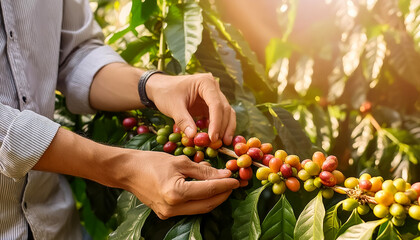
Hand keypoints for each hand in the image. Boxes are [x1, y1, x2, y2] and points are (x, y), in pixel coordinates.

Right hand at [122, 150, 239, 218]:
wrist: (127, 171)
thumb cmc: (151, 162)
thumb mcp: (180, 161)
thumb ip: (203, 170)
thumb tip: (224, 174)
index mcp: (176, 193)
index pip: (208, 190)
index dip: (225, 185)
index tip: (237, 179)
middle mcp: (173, 208)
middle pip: (207, 204)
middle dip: (223, 194)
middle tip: (233, 183)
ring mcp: (169, 214)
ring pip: (200, 209)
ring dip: (213, 198)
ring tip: (222, 186)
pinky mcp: (166, 214)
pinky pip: (190, 209)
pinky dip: (200, 200)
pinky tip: (206, 189)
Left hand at [146, 73, 235, 144]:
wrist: (160, 88)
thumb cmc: (166, 93)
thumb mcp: (172, 106)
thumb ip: (183, 121)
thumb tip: (193, 137)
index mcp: (205, 83)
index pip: (216, 104)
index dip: (217, 122)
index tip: (212, 138)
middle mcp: (214, 87)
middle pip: (225, 109)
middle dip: (223, 127)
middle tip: (217, 143)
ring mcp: (214, 96)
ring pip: (227, 113)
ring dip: (226, 128)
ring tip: (223, 143)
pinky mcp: (211, 104)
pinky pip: (220, 116)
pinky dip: (220, 127)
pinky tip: (217, 138)